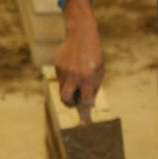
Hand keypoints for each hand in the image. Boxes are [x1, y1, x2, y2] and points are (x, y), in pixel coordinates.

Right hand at [55, 0, 103, 123]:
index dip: (84, 113)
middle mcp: (75, 76)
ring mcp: (64, 71)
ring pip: (62, 90)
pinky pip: (61, 79)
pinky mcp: (58, 66)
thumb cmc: (93, 54)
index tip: (83, 123)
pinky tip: (73, 68)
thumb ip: (93, 87)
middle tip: (75, 102)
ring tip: (77, 80)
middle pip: (66, 100)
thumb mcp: (99, 71)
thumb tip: (87, 105)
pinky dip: (67, 79)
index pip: (85, 101)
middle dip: (70, 105)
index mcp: (88, 78)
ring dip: (69, 91)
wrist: (81, 34)